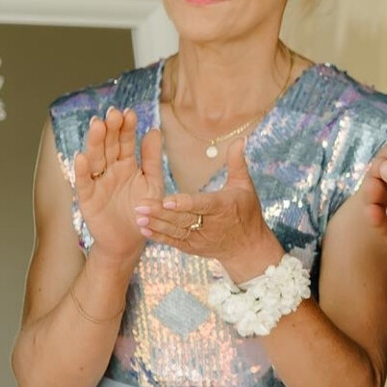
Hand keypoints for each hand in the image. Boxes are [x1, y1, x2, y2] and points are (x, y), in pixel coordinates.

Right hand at [72, 108, 160, 262]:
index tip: (130, 112)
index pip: (125, 141)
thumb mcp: (152, 183)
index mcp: (126, 164)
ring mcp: (98, 183)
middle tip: (113, 113)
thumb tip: (155, 130)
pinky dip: (82, 171)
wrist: (130, 242)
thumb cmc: (143, 211)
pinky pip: (84, 183)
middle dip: (110, 129)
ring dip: (95, 142)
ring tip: (98, 125)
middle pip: (109, 146)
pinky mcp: (88, 199)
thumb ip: (152, 158)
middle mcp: (110, 170)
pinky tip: (82, 157)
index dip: (127, 127)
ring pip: (95, 159)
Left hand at [136, 137, 283, 282]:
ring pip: (176, 230)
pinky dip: (159, 236)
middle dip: (161, 213)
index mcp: (223, 207)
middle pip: (183, 218)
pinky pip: (174, 241)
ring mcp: (200, 238)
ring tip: (138, 215)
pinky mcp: (193, 247)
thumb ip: (236, 163)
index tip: (167, 201)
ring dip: (156, 223)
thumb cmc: (247, 212)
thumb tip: (240, 139)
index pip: (202, 205)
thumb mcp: (245, 186)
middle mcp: (211, 224)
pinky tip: (144, 228)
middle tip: (140, 204)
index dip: (184, 203)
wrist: (249, 247)